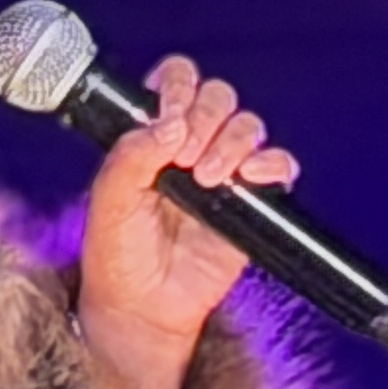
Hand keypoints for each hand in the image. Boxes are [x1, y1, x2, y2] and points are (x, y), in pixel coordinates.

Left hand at [77, 55, 284, 388]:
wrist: (142, 309)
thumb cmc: (118, 255)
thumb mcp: (108, 201)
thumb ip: (131, 155)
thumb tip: (169, 126)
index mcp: (153, 134)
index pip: (176, 80)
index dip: (177, 85)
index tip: (170, 114)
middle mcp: (192, 144)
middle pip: (218, 96)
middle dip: (205, 116)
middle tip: (183, 154)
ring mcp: (225, 170)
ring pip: (248, 125)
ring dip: (230, 143)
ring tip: (205, 178)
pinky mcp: (253, 202)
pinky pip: (279, 166)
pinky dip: (270, 164)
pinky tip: (244, 179)